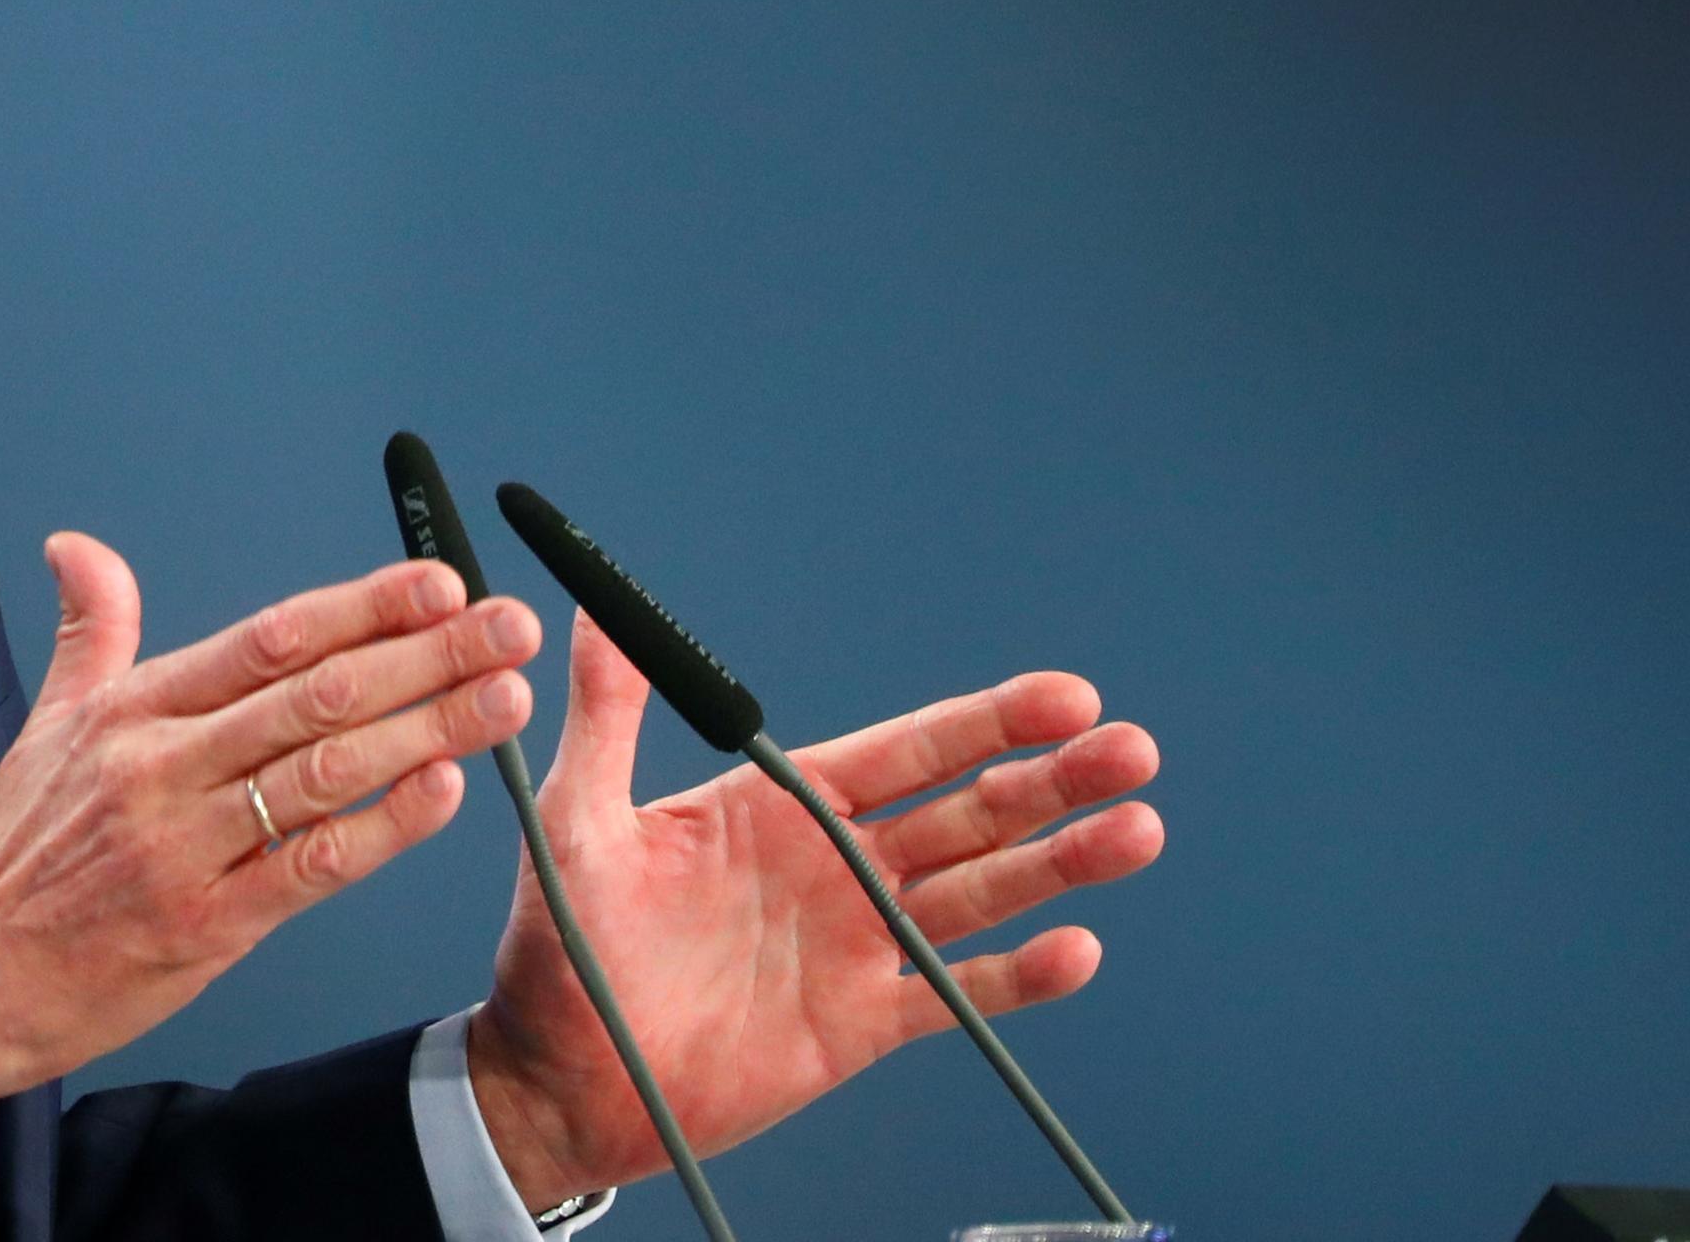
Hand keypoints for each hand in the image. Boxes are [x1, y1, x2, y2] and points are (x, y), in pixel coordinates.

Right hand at [0, 531, 540, 1111]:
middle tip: (507, 624)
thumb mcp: (47, 726)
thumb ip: (92, 630)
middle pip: (315, 694)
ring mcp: (184, 846)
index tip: (440, 582)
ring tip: (503, 698)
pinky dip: (380, 828)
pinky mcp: (202, 926)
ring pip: (325, 771)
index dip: (363, 606)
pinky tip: (442, 793)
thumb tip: (79, 548)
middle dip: (425, 655)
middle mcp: (163, 766)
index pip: (270, 638)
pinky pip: (308, 867)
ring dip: (427, 729)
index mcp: (137, 711)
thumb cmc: (17, 856)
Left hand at [467, 614, 1163, 1205]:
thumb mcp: (579, 816)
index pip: (911, 750)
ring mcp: (856, 945)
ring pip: (982, 893)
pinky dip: (1014, 978)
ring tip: (1135, 832)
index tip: (1063, 696)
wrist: (554, 1074)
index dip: (989, 722)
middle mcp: (839, 866)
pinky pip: (950, 995)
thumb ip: (609, 719)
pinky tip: (1074, 950)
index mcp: (787, 806)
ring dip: (1060, 864)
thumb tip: (598, 614)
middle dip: (1054, 781)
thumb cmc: (562, 943)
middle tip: (1132, 751)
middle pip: (971, 812)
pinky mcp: (858, 1024)